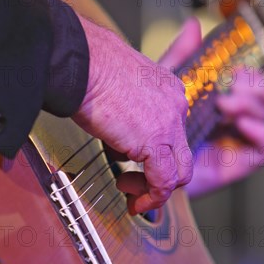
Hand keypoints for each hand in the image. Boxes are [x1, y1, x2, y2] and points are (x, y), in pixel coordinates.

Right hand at [73, 15, 196, 214]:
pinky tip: (135, 201)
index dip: (156, 155)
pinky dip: (151, 197)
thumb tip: (118, 143)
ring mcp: (169, 123)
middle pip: (181, 154)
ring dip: (155, 190)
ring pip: (179, 172)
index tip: (135, 166)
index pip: (173, 133)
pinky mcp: (155, 141)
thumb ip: (125, 113)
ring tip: (130, 193)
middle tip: (135, 184)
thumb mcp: (115, 86)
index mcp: (168, 91)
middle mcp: (175, 106)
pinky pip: (163, 181)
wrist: (82, 62)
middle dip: (161, 176)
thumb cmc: (87, 68)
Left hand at [156, 20, 263, 197]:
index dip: (250, 73)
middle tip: (231, 86)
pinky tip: (240, 123)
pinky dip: (260, 132)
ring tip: (225, 104)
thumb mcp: (161, 90)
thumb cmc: (147, 128)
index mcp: (218, 100)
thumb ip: (180, 58)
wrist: (139, 165)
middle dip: (255, 86)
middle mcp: (231, 119)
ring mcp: (235, 140)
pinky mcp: (236, 164)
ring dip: (253, 104)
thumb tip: (194, 25)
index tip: (234, 69)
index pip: (251, 81)